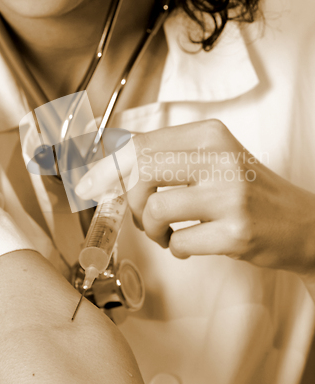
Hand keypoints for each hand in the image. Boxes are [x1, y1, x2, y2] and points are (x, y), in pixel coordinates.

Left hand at [76, 120, 314, 277]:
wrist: (299, 222)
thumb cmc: (247, 191)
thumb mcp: (211, 159)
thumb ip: (165, 158)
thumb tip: (107, 166)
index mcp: (209, 134)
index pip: (140, 144)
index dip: (107, 167)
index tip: (88, 184)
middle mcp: (220, 157)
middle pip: (140, 171)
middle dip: (130, 200)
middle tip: (143, 215)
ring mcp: (230, 195)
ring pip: (155, 209)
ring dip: (152, 229)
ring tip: (167, 233)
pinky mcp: (236, 231)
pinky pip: (178, 243)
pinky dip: (175, 249)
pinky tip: (188, 245)